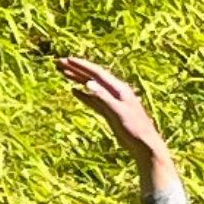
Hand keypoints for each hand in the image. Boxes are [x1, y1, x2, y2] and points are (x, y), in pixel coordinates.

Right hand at [54, 54, 175, 183]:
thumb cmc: (134, 128)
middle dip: (76, 69)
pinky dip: (83, 94)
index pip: (97, 73)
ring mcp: (111, 101)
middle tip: (60, 62)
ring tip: (63, 73)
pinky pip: (93, 99)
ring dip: (78, 79)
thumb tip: (88, 83)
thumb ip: (103, 97)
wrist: (144, 144)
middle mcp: (114, 92)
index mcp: (118, 89)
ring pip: (91, 87)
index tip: (67, 59)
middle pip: (92, 77)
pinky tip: (74, 91)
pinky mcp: (108, 111)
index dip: (82, 66)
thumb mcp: (118, 112)